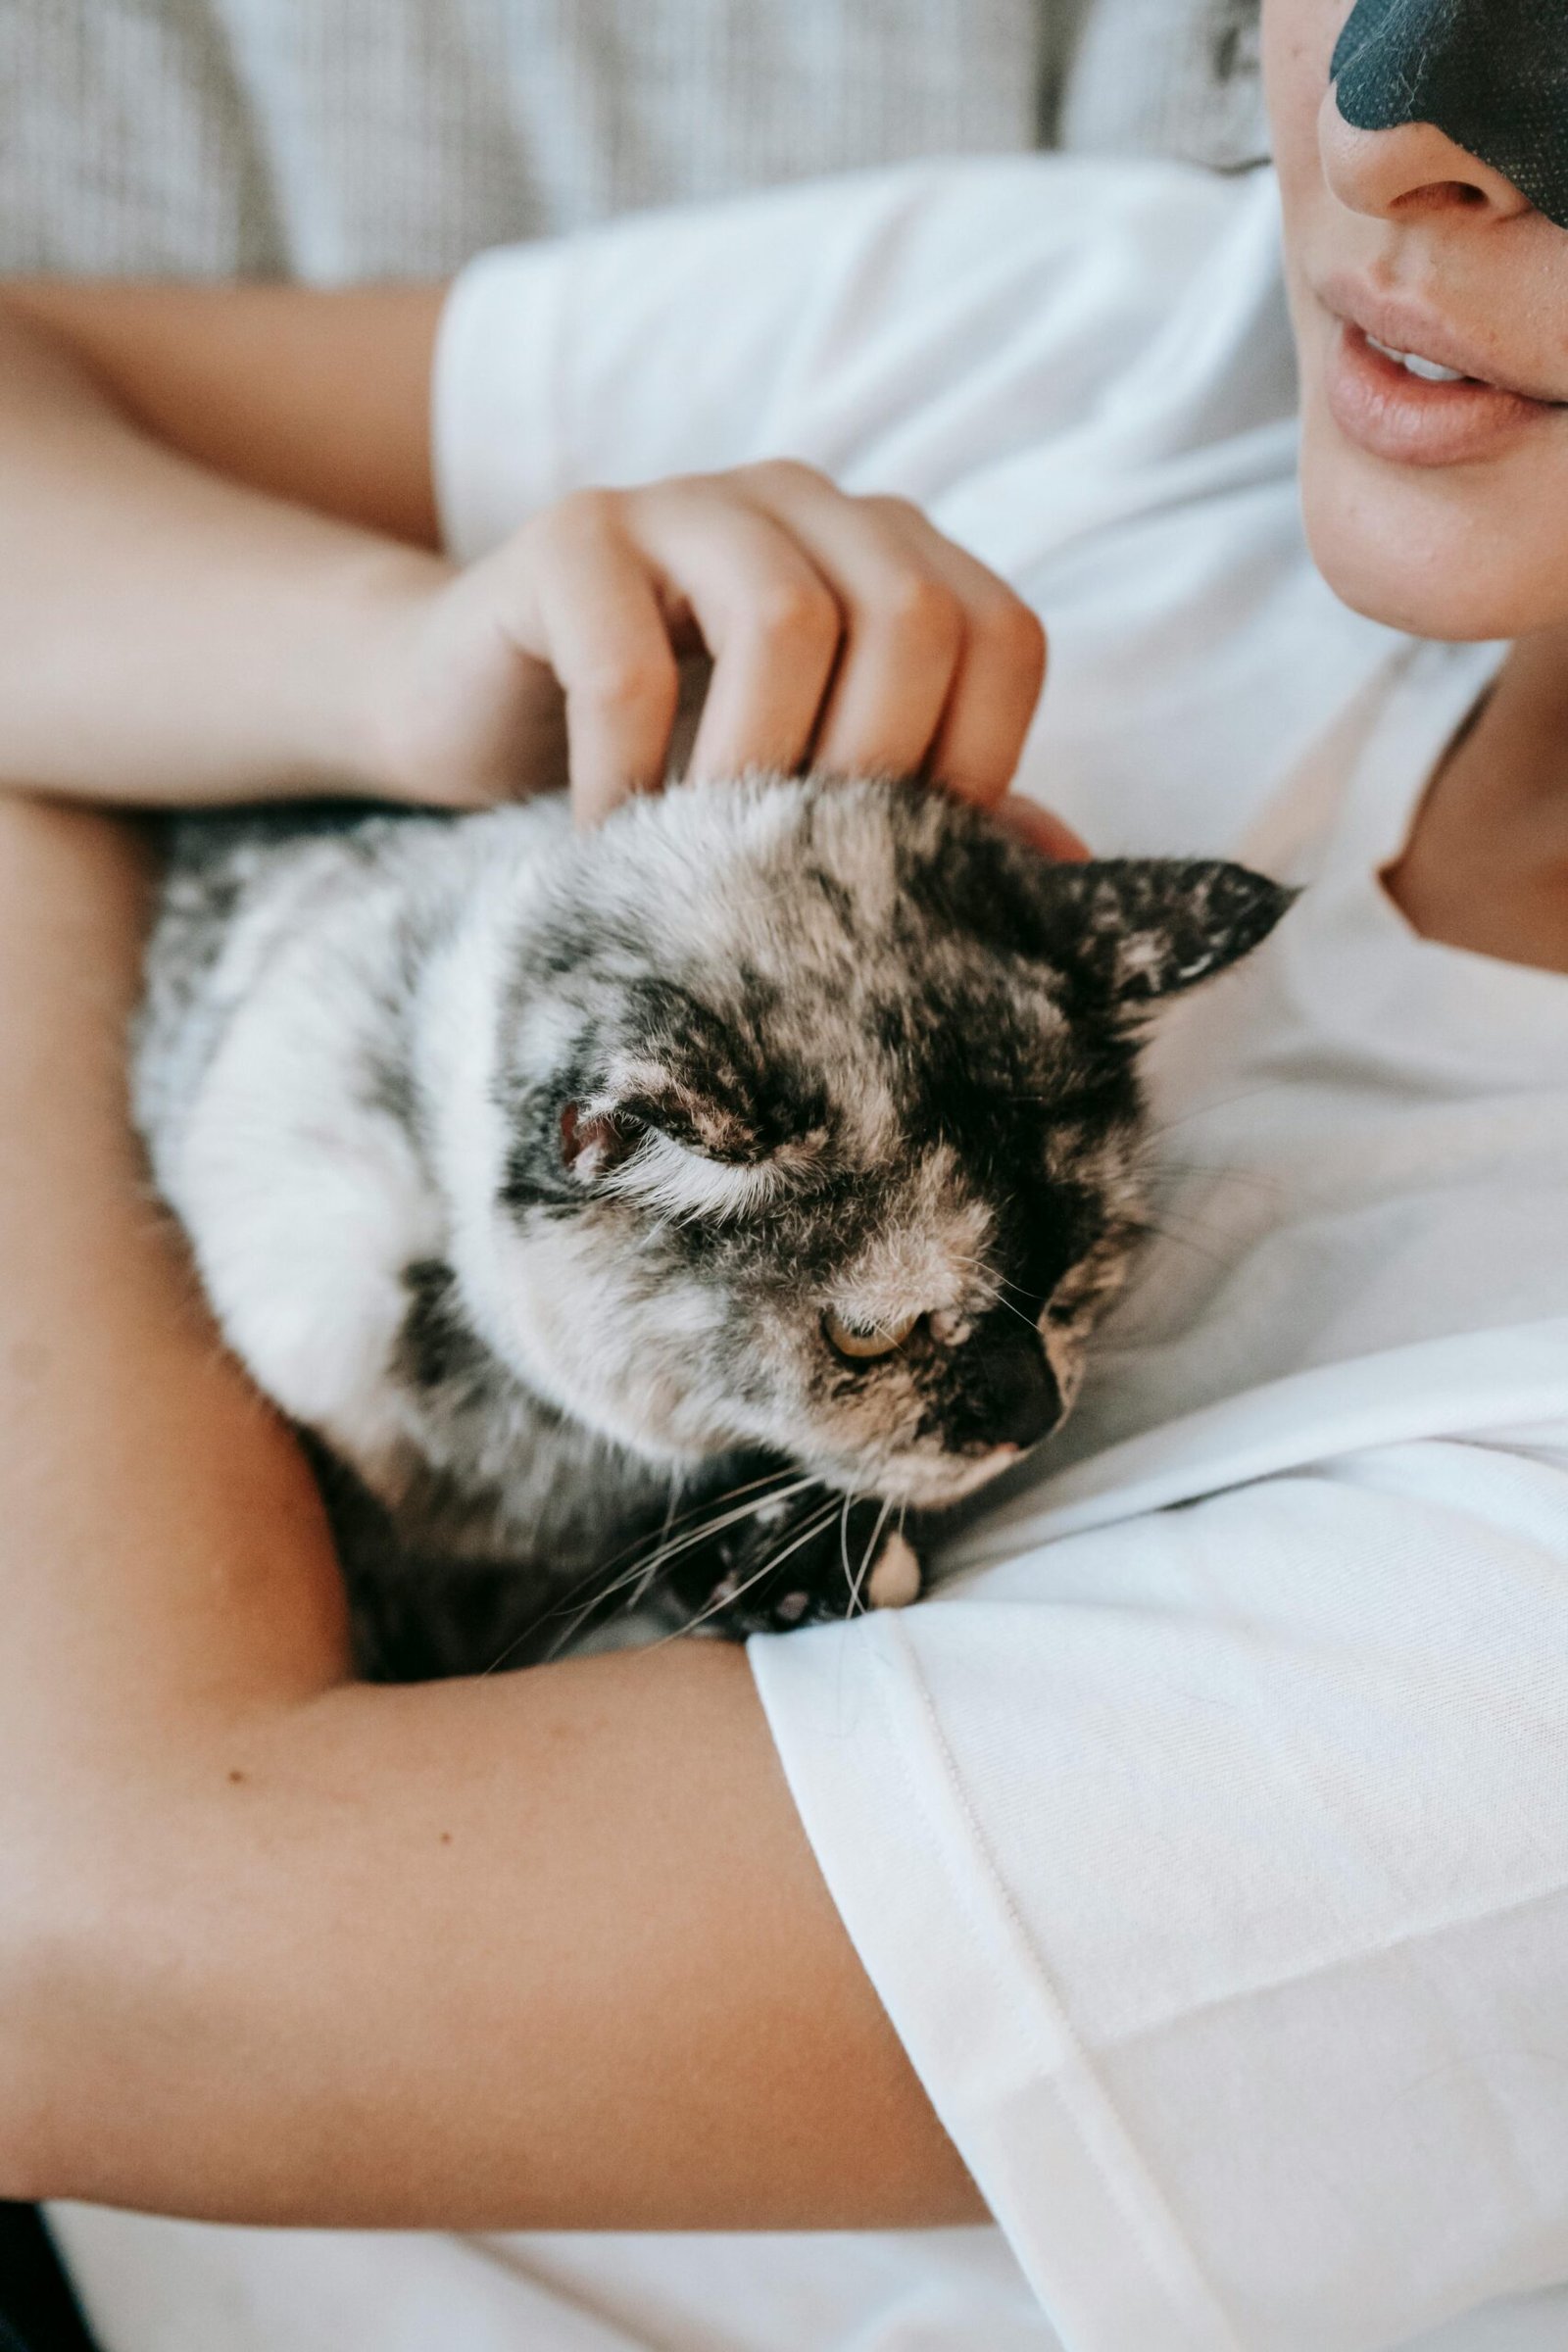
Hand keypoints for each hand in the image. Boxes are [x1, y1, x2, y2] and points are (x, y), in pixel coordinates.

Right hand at [366, 460, 1056, 830]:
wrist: (472, 698)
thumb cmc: (664, 749)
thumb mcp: (806, 776)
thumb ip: (930, 803)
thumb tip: (1072, 877)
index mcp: (887, 550)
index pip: (1001, 636)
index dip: (979, 762)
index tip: (901, 867)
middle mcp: (803, 502)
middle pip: (912, 617)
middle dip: (870, 774)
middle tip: (799, 877)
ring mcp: (686, 500)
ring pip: (786, 619)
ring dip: (755, 773)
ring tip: (704, 862)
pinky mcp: (572, 535)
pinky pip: (629, 662)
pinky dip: (629, 777)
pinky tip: (607, 839)